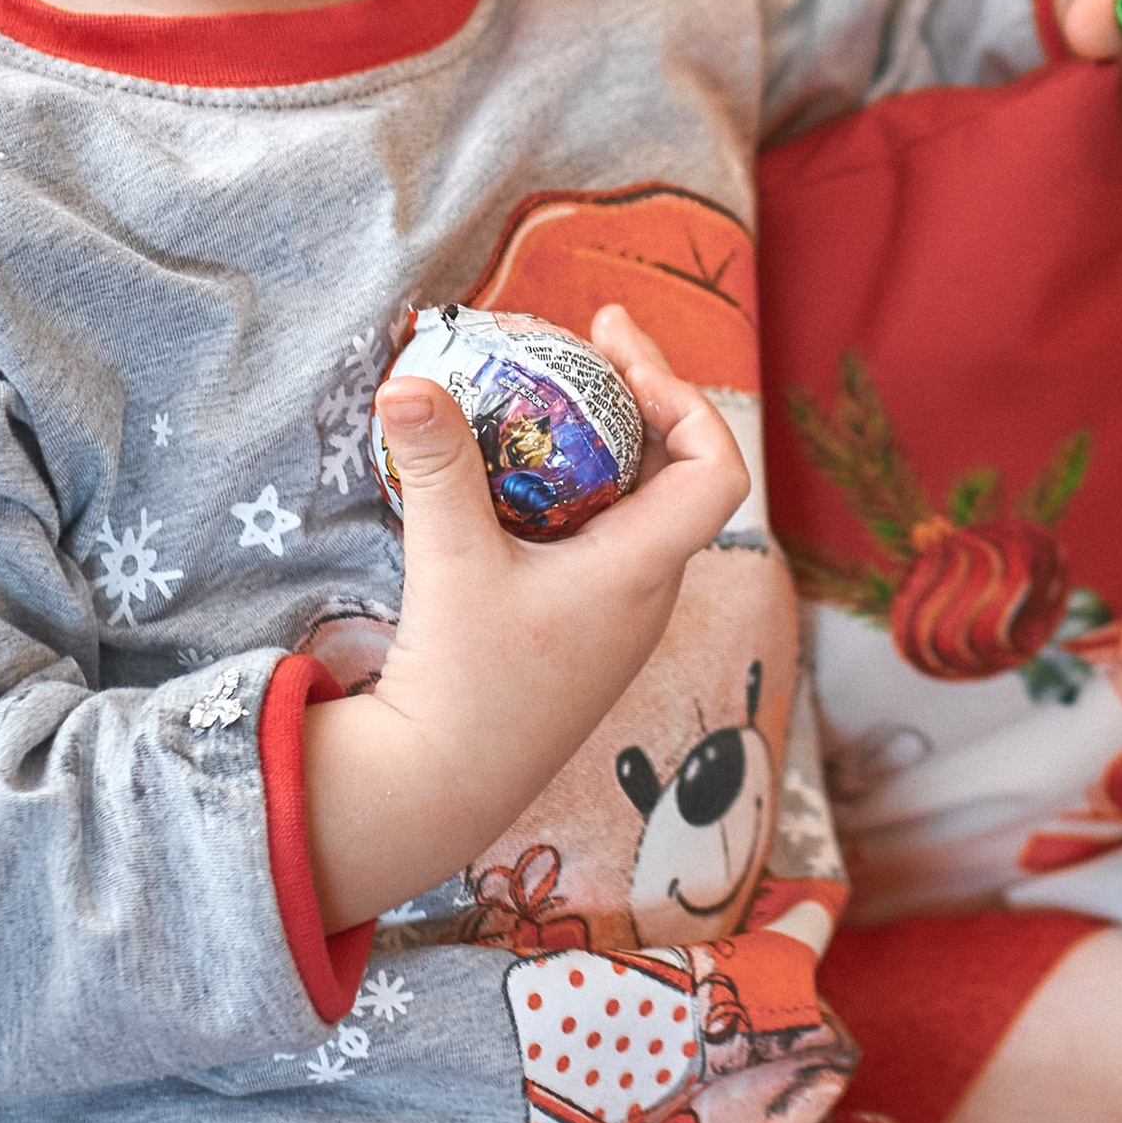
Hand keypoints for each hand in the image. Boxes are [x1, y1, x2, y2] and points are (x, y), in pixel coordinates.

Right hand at [301, 307, 747, 931]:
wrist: (441, 787)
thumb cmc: (463, 685)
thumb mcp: (448, 561)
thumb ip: (435, 466)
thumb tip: (404, 379)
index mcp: (642, 570)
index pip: (717, 468)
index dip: (686, 397)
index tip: (619, 354)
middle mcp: (645, 589)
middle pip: (676, 468)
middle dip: (636, 393)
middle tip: (586, 335)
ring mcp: (616, 612)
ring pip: (635, 500)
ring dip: (604, 436)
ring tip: (550, 386)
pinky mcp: (580, 627)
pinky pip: (598, 532)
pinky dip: (572, 482)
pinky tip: (514, 467)